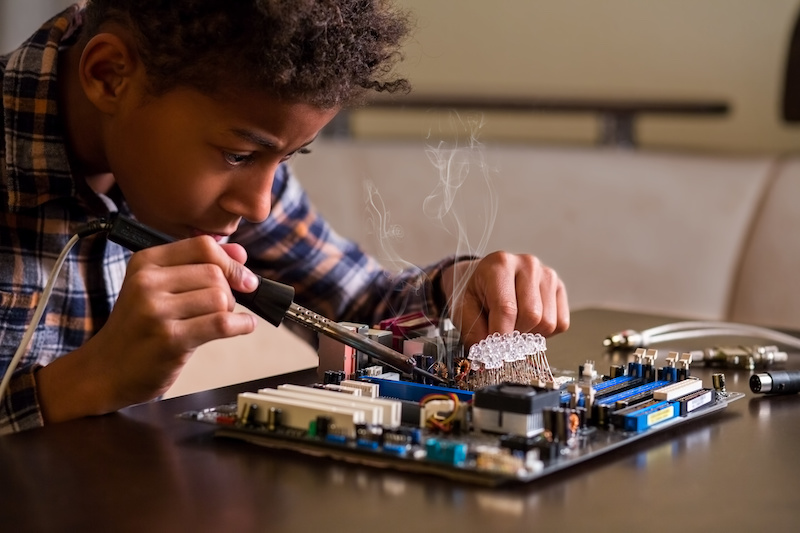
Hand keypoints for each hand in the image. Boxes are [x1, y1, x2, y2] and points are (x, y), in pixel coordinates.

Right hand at [37, 236, 258, 421]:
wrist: (105, 371)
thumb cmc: (137, 329)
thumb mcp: (158, 288)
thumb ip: (198, 266)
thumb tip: (241, 252)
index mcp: (145, 262)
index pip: (203, 246)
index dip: (230, 261)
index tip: (242, 276)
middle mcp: (147, 282)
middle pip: (215, 273)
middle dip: (230, 291)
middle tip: (224, 307)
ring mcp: (157, 311)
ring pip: (221, 298)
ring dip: (231, 311)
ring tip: (217, 321)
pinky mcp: (170, 339)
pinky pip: (222, 323)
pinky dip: (241, 325)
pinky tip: (242, 327)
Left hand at [441, 251, 568, 348]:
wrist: (485, 278)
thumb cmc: (476, 293)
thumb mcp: (464, 309)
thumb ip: (474, 331)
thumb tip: (487, 355)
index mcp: (500, 264)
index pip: (507, 308)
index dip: (501, 335)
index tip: (495, 350)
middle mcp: (528, 264)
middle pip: (532, 315)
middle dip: (516, 334)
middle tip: (502, 333)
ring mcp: (547, 274)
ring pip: (548, 322)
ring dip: (530, 333)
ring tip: (515, 324)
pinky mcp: (559, 287)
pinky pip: (561, 323)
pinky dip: (544, 332)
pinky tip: (529, 322)